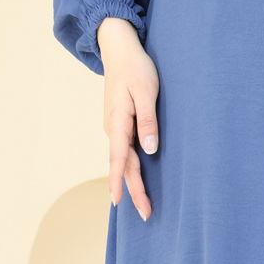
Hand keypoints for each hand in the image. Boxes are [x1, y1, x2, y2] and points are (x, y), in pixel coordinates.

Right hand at [98, 17, 159, 220]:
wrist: (119, 49)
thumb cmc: (136, 68)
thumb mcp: (146, 91)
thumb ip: (148, 120)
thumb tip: (150, 150)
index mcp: (118, 122)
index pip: (118, 159)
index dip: (119, 182)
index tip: (120, 205)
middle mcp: (113, 128)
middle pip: (122, 165)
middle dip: (133, 190)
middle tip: (146, 214)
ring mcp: (115, 126)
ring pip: (122, 159)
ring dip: (131, 180)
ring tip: (142, 203)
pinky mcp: (120, 121)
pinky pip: (123, 150)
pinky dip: (128, 166)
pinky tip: (135, 176)